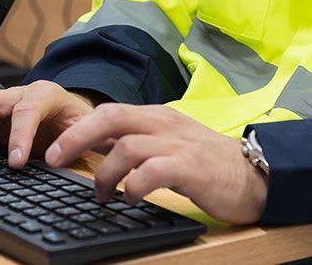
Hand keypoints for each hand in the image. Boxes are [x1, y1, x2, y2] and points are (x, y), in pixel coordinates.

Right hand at [0, 80, 96, 166]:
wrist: (72, 112)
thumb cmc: (77, 123)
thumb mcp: (88, 130)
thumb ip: (79, 140)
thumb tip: (69, 155)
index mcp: (46, 94)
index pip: (29, 110)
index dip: (20, 135)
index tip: (15, 161)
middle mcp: (18, 93)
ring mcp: (0, 101)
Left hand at [43, 103, 268, 223]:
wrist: (257, 175)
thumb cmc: (209, 164)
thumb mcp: (168, 145)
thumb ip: (135, 142)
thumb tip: (96, 145)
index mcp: (157, 117)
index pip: (109, 112)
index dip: (77, 128)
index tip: (54, 147)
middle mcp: (164, 124)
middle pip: (110, 117)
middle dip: (76, 138)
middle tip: (54, 158)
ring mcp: (178, 144)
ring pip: (126, 147)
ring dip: (105, 173)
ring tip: (103, 194)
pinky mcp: (190, 168)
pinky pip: (152, 172)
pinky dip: (134, 186)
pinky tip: (131, 198)